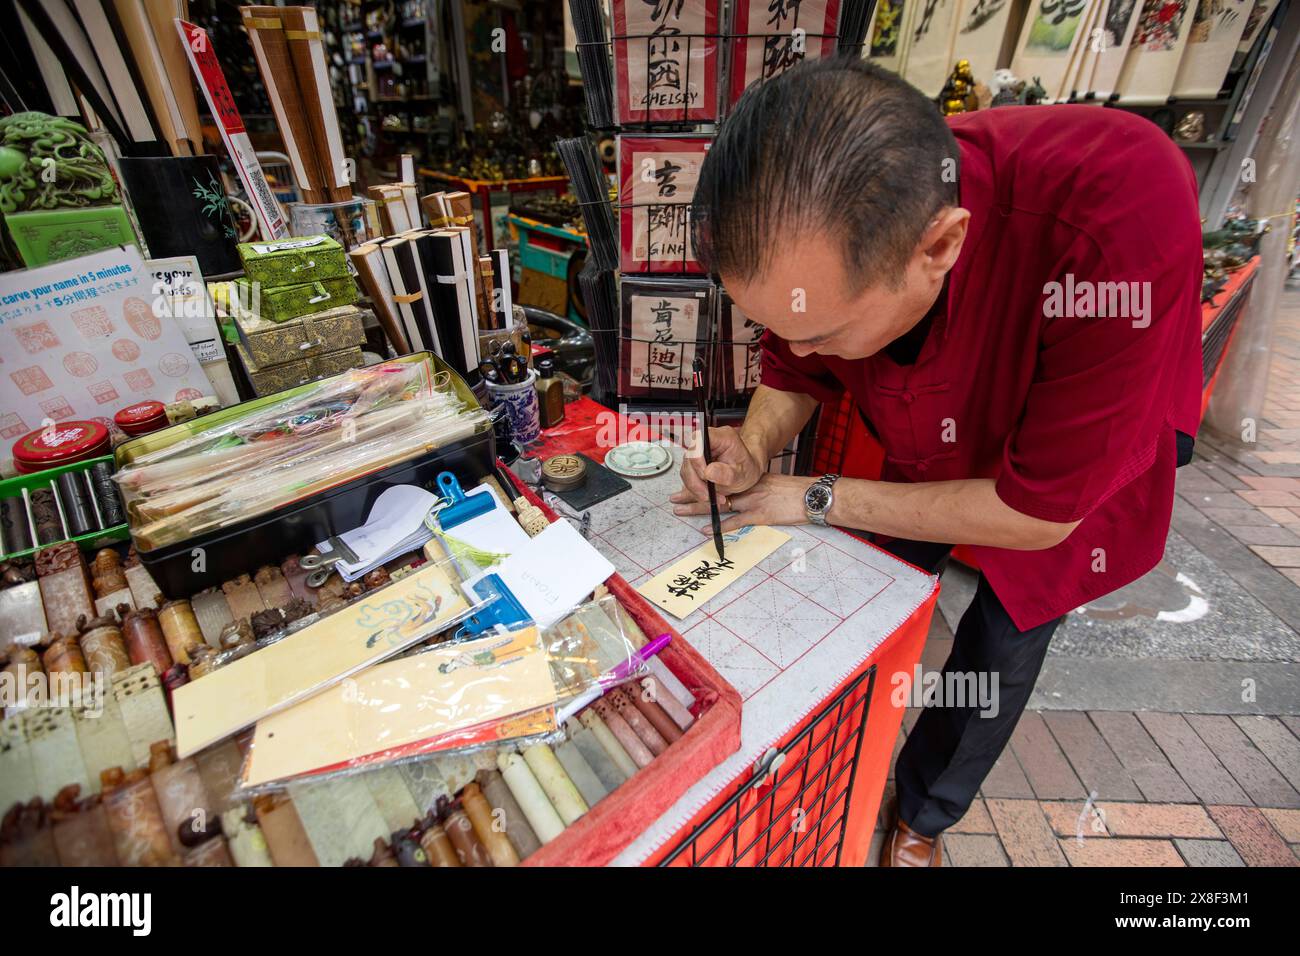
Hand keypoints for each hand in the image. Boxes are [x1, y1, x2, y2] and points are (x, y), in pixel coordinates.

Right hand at [669, 425, 764, 509]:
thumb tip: (708, 472)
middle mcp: (707, 442)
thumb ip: (727, 474)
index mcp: (722, 437)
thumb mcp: (743, 474)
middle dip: (697, 480)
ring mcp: (699, 452)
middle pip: (689, 458)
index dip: (697, 458)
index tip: (705, 476)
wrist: (747, 471)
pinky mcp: (694, 464)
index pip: (699, 441)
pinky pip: (688, 477)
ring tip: (712, 496)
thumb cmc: (747, 468)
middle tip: (708, 494)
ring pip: (686, 470)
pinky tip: (708, 494)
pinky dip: (696, 489)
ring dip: (696, 487)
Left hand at [674, 473, 814, 532]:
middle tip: (674, 497)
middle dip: (691, 494)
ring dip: (698, 508)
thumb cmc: (793, 491)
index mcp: (748, 479)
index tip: (686, 483)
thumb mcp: (770, 483)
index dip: (700, 482)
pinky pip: (735, 522)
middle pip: (713, 491)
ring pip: (719, 504)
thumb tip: (739, 491)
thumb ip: (753, 486)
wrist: (809, 496)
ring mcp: (752, 502)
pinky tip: (705, 531)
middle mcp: (746, 488)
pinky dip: (719, 527)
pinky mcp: (759, 516)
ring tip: (680, 511)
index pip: (719, 479)